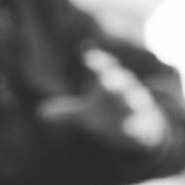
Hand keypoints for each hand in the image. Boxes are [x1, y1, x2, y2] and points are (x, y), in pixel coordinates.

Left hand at [36, 46, 170, 149]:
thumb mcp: (86, 114)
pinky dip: (135, 126)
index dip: (96, 60)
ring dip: (130, 99)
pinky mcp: (144, 124)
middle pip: (120, 81)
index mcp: (109, 83)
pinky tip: (129, 128)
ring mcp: (136, 106)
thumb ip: (66, 112)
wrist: (143, 129)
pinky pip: (140, 124)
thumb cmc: (111, 114)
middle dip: (114, 78)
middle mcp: (124, 91)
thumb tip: (40, 113)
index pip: (102, 67)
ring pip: (135, 99)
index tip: (87, 55)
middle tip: (106, 77)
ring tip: (128, 99)